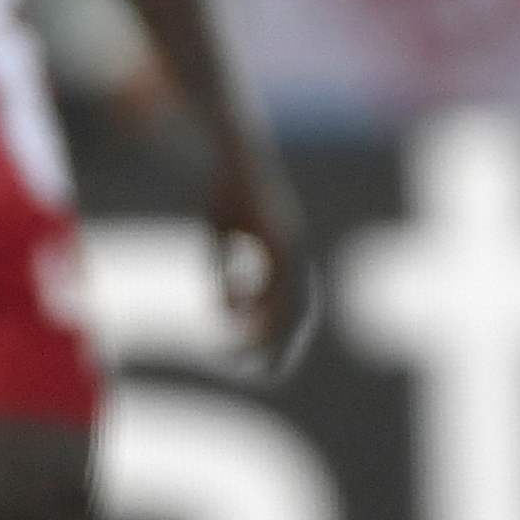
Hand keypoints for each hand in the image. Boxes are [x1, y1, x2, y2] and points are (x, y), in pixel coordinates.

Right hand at [207, 137, 313, 377]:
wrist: (232, 148)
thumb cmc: (225, 188)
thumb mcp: (222, 240)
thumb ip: (228, 276)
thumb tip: (230, 311)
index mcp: (287, 258)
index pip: (292, 311)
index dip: (272, 337)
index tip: (246, 358)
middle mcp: (295, 255)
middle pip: (297, 318)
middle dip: (274, 349)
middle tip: (249, 371)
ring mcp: (290, 246)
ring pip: (289, 308)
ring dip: (263, 337)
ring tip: (238, 358)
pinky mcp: (278, 238)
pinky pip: (273, 285)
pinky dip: (255, 309)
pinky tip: (233, 322)